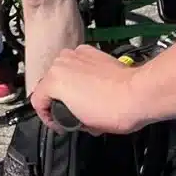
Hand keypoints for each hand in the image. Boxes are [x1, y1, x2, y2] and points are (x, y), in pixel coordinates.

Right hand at [31, 45, 151, 134]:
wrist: (138, 94)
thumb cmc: (115, 109)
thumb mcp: (84, 124)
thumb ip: (68, 117)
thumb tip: (71, 116)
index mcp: (54, 81)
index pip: (37, 100)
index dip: (47, 117)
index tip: (57, 123)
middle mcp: (62, 62)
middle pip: (50, 83)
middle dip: (60, 100)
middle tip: (73, 114)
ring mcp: (77, 54)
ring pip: (64, 72)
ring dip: (70, 85)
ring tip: (85, 100)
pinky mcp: (91, 51)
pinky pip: (78, 63)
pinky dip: (82, 74)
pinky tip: (94, 87)